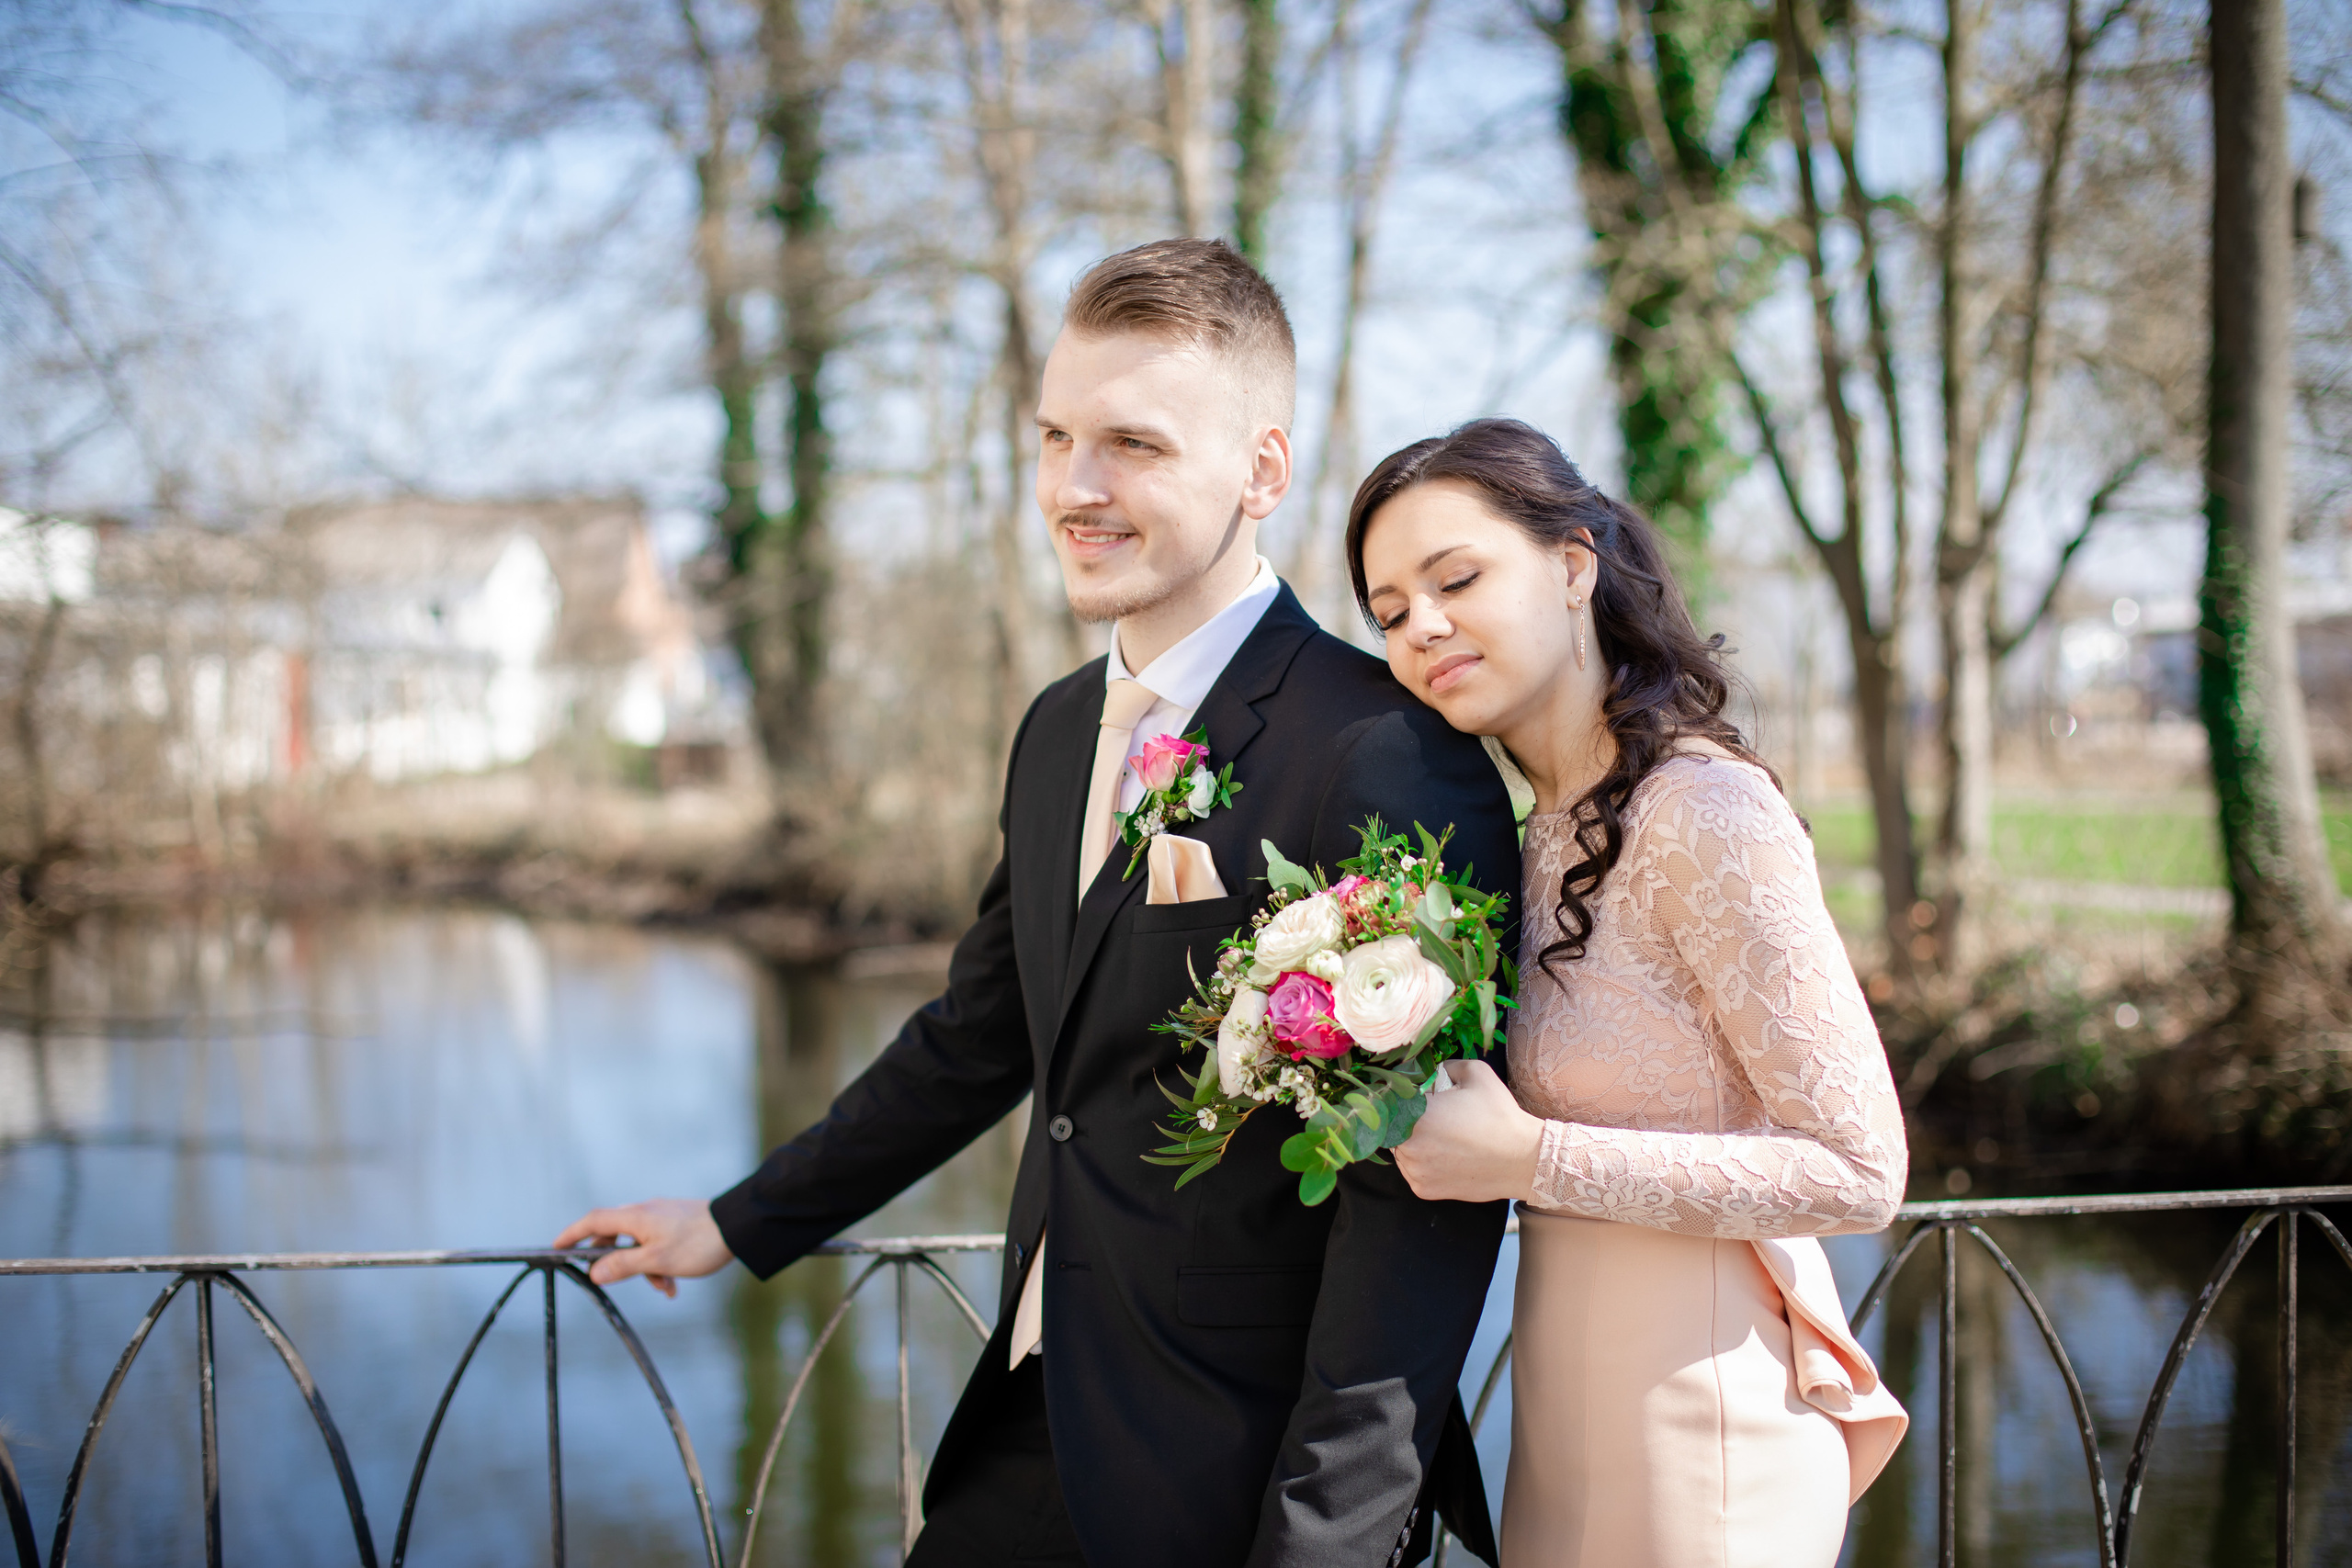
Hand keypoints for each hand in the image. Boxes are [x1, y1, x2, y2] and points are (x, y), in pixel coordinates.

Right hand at [553, 1199, 734, 1298]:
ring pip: (637, 1244)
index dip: (572, 1234)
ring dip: (643, 1269)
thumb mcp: (657, 1261)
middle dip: (613, 1261)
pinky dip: (659, 1264)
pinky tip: (673, 1284)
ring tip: (663, 1288)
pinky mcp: (677, 1223)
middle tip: (611, 1280)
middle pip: (613, 1234)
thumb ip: (623, 1266)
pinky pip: (656, 1244)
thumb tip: (594, 1273)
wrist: (738, 1228)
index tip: (557, 1247)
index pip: (593, 1222)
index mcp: (635, 1217)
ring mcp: (661, 1216)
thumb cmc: (697, 1243)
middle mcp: (645, 1212)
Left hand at [1394, 1059, 1543, 1203]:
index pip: (1393, 1101)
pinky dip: (1423, 1164)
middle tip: (1436, 1120)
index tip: (1422, 1099)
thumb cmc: (1499, 1115)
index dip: (1406, 1098)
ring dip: (1413, 1143)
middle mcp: (1408, 1144)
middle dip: (1409, 1121)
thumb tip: (1435, 1070)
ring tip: (1444, 1139)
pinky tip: (1446, 1157)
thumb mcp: (1477, 1073)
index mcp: (1416, 1113)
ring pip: (1400, 1151)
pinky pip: (1412, 1172)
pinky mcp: (1423, 1189)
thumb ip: (1448, 1066)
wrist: (1521, 1158)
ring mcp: (1414, 1169)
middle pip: (1394, 1127)